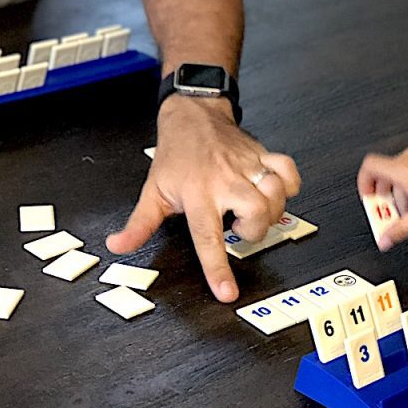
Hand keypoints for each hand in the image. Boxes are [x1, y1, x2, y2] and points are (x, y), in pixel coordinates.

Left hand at [105, 96, 299, 301]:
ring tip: (254, 211)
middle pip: (256, 214)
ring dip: (271, 212)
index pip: (207, 237)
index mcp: (197, 194)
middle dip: (253, 230)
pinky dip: (289, 186)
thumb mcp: (153, 191)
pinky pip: (289, 172)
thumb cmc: (176, 155)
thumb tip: (118, 246)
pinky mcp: (264, 155)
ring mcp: (248, 166)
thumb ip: (139, 224)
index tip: (227, 292)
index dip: (218, 268)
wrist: (193, 115)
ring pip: (275, 195)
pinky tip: (274, 192)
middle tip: (238, 226)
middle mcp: (225, 180)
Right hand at [357, 147, 407, 250]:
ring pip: (402, 176)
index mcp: (401, 167)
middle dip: (385, 197)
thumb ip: (399, 231)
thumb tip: (385, 240)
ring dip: (401, 196)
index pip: (369, 166)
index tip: (369, 199)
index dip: (363, 183)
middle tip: (389, 215)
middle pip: (385, 174)